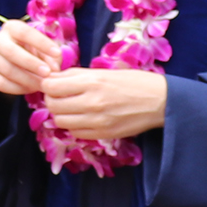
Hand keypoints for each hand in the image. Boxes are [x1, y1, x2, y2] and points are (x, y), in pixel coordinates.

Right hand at [0, 19, 60, 97]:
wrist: (15, 59)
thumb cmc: (34, 50)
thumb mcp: (44, 47)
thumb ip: (52, 56)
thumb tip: (54, 69)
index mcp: (12, 27)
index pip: (25, 32)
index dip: (42, 43)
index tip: (57, 53)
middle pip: (11, 51)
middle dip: (31, 63)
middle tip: (48, 73)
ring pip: (7, 70)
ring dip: (27, 79)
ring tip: (42, 84)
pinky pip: (1, 83)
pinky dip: (18, 88)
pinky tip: (31, 89)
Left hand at [39, 68, 167, 140]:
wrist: (160, 101)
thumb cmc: (134, 82)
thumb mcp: (105, 71)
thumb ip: (77, 75)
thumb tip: (53, 78)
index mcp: (92, 81)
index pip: (51, 86)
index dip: (47, 84)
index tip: (52, 83)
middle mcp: (92, 102)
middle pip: (52, 105)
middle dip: (52, 99)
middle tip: (60, 95)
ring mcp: (96, 121)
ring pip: (60, 122)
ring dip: (61, 114)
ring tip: (71, 107)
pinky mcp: (102, 134)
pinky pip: (75, 133)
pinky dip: (74, 126)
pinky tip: (83, 118)